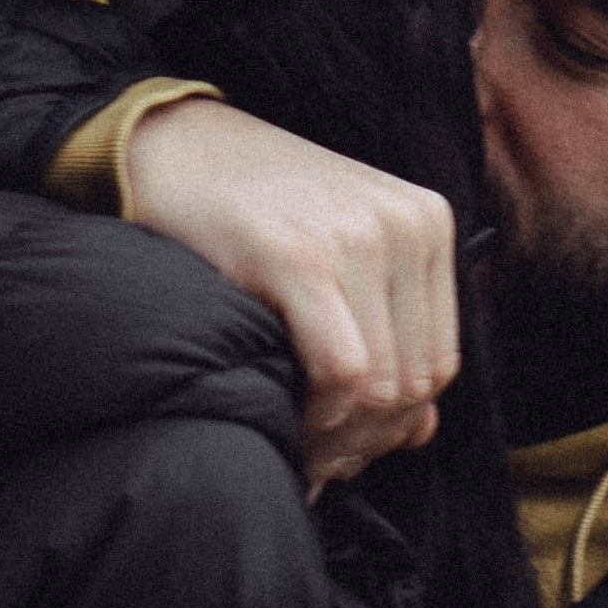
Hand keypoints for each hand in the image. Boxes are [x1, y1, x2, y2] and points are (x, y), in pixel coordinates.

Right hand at [122, 98, 458, 494]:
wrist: (167, 144)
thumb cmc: (248, 210)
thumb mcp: (336, 255)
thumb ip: (386, 335)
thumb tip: (421, 434)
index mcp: (426, 221)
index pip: (440, 360)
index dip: (395, 425)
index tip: (344, 449)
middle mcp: (405, 224)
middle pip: (416, 381)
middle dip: (366, 440)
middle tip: (317, 463)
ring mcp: (357, 236)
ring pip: (382, 387)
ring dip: (338, 437)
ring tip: (299, 449)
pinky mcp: (300, 256)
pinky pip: (341, 372)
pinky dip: (318, 416)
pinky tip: (286, 417)